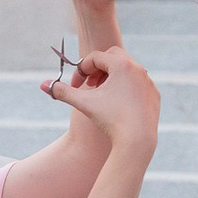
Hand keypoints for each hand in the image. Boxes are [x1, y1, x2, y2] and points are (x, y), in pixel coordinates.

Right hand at [44, 47, 158, 152]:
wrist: (137, 141)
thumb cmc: (110, 119)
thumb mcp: (83, 103)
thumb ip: (63, 92)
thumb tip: (43, 85)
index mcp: (121, 64)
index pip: (96, 57)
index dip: (81, 69)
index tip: (75, 85)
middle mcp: (138, 69)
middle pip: (113, 57)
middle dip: (98, 68)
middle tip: (90, 84)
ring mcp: (148, 82)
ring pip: (127, 70)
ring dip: (113, 77)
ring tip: (103, 94)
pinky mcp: (154, 95)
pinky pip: (138, 85)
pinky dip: (126, 89)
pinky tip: (118, 105)